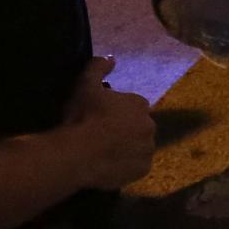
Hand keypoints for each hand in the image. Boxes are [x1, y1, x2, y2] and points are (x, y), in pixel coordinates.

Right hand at [61, 57, 154, 189]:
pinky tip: (110, 164)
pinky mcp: (143, 171)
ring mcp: (147, 150)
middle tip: (103, 134)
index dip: (118, 111)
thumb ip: (99, 66)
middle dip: (126, 129)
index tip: (102, 116)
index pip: (133, 106)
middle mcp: (149, 126)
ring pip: (139, 147)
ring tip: (105, 152)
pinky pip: (136, 166)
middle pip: (138, 127)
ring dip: (128, 147)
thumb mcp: (85, 83)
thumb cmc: (83, 115)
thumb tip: (111, 58)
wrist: (78, 154)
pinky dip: (127, 165)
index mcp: (139, 104)